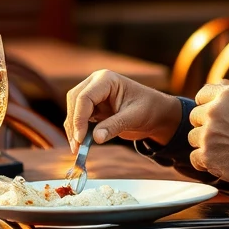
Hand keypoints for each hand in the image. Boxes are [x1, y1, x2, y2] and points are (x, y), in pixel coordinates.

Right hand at [64, 70, 181, 151]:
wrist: (155, 113)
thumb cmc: (149, 109)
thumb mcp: (134, 118)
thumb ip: (115, 126)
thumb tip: (96, 138)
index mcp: (107, 79)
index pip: (85, 97)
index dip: (80, 118)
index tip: (81, 138)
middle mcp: (96, 83)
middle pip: (75, 101)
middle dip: (74, 123)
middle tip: (77, 146)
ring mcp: (93, 93)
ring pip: (73, 109)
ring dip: (73, 128)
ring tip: (78, 149)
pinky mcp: (92, 106)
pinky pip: (78, 117)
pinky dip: (77, 130)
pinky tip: (81, 144)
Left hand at [187, 82, 228, 186]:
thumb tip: (220, 82)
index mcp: (226, 95)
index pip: (201, 95)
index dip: (206, 105)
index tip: (214, 116)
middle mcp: (214, 111)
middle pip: (194, 117)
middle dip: (205, 125)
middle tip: (221, 135)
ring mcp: (208, 134)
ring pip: (193, 137)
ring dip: (204, 143)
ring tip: (222, 149)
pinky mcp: (207, 155)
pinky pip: (194, 157)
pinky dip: (204, 161)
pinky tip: (217, 161)